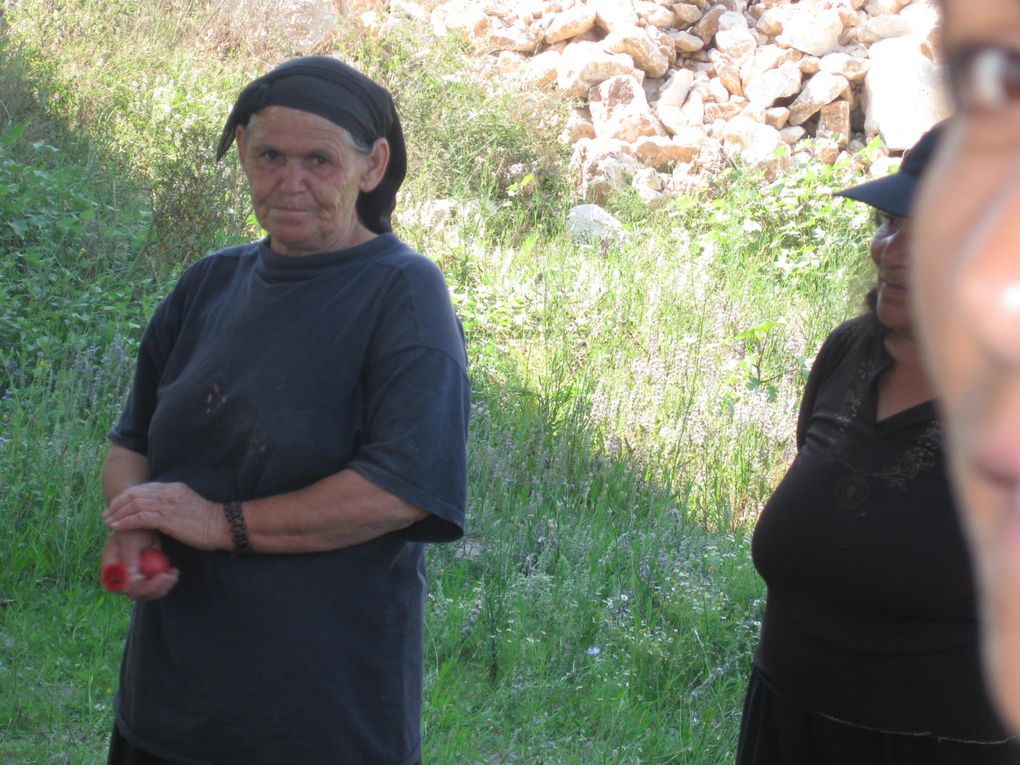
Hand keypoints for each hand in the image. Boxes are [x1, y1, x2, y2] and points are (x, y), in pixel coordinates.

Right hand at [101, 530, 178, 599]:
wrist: (145, 521)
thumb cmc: (134, 528)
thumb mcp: (130, 541)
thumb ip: (129, 559)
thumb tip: (132, 580)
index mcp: (111, 569)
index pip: (117, 587)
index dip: (131, 587)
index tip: (143, 577)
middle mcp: (121, 578)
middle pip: (134, 593)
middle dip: (152, 588)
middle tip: (166, 577)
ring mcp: (135, 579)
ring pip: (147, 593)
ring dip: (162, 588)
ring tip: (173, 575)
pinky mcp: (147, 578)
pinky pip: (156, 587)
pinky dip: (166, 582)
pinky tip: (174, 572)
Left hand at [103, 482, 227, 551]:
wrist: (223, 526)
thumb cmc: (208, 521)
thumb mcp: (188, 505)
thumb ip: (172, 504)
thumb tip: (159, 512)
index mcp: (173, 488)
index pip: (143, 488)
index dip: (126, 497)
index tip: (117, 507)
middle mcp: (168, 493)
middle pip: (135, 494)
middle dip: (118, 504)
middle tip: (107, 514)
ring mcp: (168, 504)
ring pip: (134, 504)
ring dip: (118, 513)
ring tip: (108, 521)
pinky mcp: (167, 518)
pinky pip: (139, 517)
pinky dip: (125, 522)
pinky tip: (117, 527)